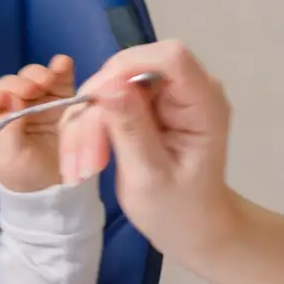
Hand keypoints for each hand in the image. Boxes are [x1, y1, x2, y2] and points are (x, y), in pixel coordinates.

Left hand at [0, 55, 76, 192]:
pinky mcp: (60, 95)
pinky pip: (60, 76)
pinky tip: (63, 64)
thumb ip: (7, 130)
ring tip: (47, 80)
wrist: (57, 183)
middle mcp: (11, 104)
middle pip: (9, 84)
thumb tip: (11, 99)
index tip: (1, 99)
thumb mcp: (9, 157)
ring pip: (32, 76)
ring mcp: (36, 97)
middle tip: (30, 90)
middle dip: (17, 84)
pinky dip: (61, 67)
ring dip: (38, 74)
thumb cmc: (24, 172)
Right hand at [56, 41, 238, 258]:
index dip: (126, 69)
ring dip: (87, 122)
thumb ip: (131, 129)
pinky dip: (90, 126)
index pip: (170, 57)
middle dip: (97, 107)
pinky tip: (85, 158)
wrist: (190, 225)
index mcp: (204, 103)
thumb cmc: (178, 210)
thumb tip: (109, 86)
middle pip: (129, 68)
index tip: (95, 105)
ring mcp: (166, 94)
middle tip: (81, 158)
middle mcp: (188, 89)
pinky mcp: (147, 102)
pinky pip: (108, 98)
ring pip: (110, 84)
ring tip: (79, 167)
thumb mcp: (149, 177)